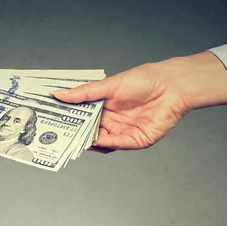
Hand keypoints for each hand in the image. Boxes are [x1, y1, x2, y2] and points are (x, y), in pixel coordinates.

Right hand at [53, 52, 226, 149]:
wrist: (172, 85)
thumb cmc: (144, 80)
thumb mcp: (110, 85)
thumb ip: (85, 93)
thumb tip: (59, 94)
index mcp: (105, 108)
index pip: (83, 118)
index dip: (70, 121)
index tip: (54, 122)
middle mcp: (113, 122)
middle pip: (91, 132)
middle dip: (77, 135)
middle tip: (60, 136)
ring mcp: (124, 133)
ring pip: (102, 142)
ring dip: (90, 142)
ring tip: (77, 140)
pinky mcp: (136, 141)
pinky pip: (118, 145)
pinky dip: (107, 144)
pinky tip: (98, 140)